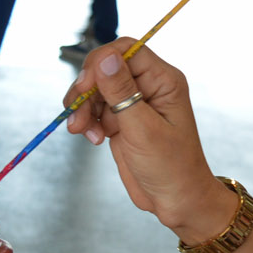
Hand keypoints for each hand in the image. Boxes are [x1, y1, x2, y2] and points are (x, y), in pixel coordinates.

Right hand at [63, 40, 228, 235]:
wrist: (176, 201)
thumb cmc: (170, 167)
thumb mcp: (143, 129)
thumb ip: (122, 93)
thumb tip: (106, 58)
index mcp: (163, 80)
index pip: (127, 51)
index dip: (101, 62)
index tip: (84, 87)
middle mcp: (148, 86)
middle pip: (105, 68)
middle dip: (86, 89)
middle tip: (76, 113)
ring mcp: (133, 103)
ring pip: (96, 89)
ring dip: (83, 107)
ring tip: (82, 131)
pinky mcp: (120, 120)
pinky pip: (94, 109)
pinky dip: (86, 120)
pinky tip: (92, 138)